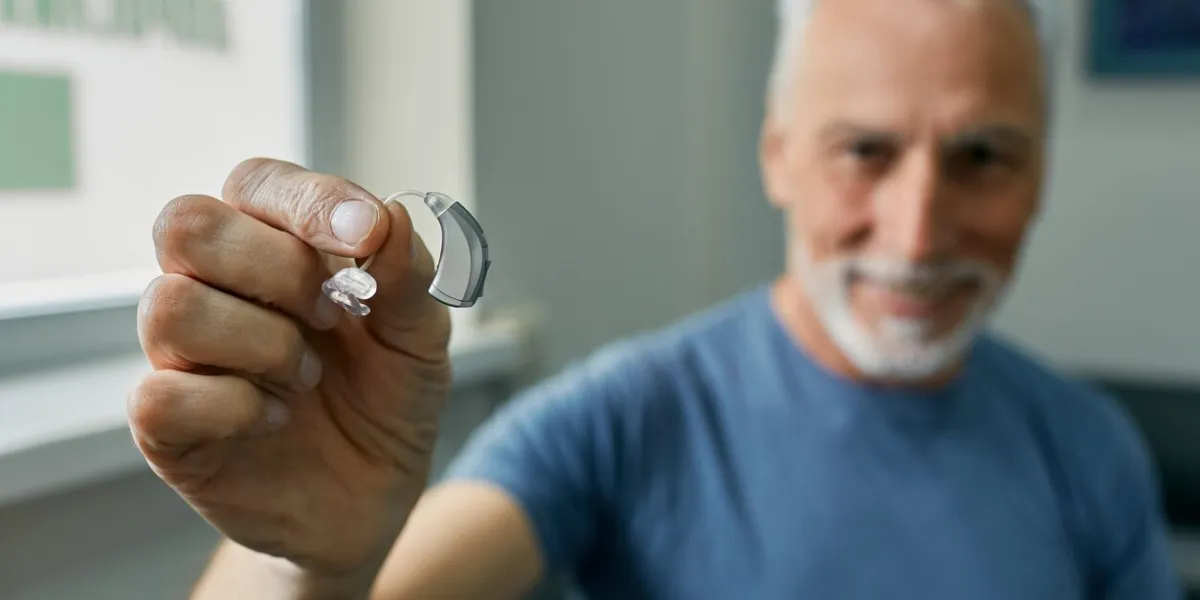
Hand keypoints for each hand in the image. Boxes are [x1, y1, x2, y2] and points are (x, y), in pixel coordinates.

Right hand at [128, 158, 451, 583]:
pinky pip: (161, 395)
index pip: (255, 182)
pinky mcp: (165, 426)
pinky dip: (236, 406)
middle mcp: (213, 286)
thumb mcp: (420, 337)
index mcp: (271, 244)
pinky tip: (275, 418)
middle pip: (186, 224)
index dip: (307, 200)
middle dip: (276, 268)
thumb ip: (407, 277)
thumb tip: (388, 217)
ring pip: (170, 306)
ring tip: (307, 377)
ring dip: (263, 343)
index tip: (366, 235)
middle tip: (331, 315)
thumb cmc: (386, 398)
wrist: (375, 495)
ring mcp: (181, 354)